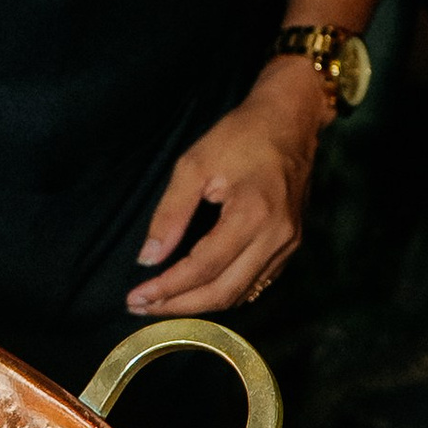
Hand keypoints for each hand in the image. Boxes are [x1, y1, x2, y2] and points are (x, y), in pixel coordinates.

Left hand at [127, 57, 328, 317]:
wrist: (290, 120)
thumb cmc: (240, 135)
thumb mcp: (194, 165)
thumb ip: (170, 213)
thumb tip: (148, 258)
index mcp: (253, 215)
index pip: (203, 267)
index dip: (168, 288)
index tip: (136, 297)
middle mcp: (276, 237)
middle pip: (223, 292)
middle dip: (180, 306)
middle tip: (142, 307)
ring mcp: (288, 244)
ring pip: (241, 294)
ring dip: (200, 305)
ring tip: (163, 303)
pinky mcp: (291, 245)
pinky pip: (256, 283)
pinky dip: (224, 292)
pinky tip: (197, 290)